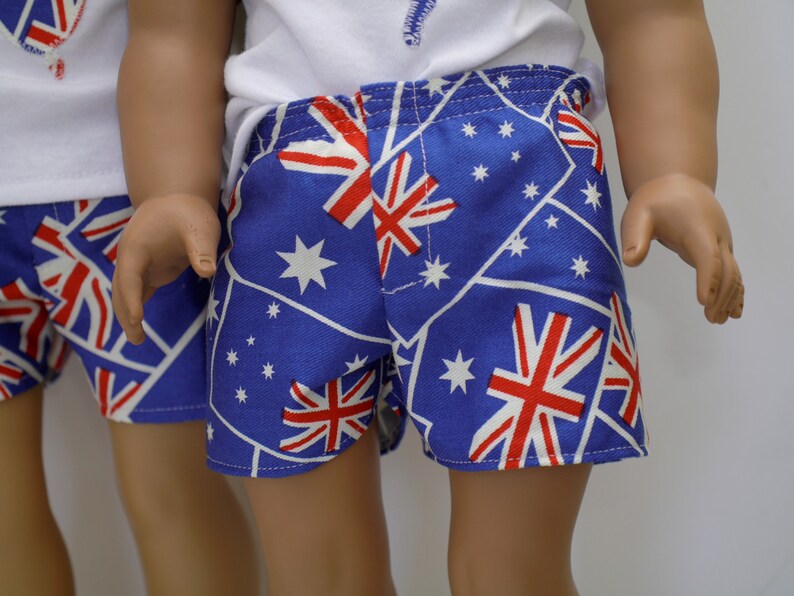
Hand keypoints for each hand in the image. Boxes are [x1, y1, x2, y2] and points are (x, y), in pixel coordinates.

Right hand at [112, 194, 220, 343]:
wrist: (176, 199)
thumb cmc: (187, 212)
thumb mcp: (199, 227)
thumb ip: (201, 249)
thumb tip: (207, 271)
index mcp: (137, 247)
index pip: (130, 277)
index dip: (132, 299)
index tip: (137, 319)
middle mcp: (131, 259)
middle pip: (121, 290)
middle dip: (126, 315)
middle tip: (136, 340)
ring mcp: (137, 266)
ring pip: (125, 294)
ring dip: (128, 315)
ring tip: (137, 341)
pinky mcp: (148, 271)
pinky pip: (136, 293)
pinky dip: (135, 308)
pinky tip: (138, 328)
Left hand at [620, 174, 743, 323]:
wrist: (677, 182)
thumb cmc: (655, 201)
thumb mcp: (638, 215)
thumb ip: (635, 238)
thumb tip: (630, 260)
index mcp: (697, 228)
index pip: (708, 256)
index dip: (707, 279)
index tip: (704, 301)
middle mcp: (716, 236)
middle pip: (726, 269)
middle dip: (721, 295)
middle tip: (711, 319)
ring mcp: (721, 242)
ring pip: (734, 272)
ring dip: (730, 297)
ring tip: (719, 320)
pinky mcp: (720, 247)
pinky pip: (733, 270)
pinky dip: (735, 290)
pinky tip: (734, 311)